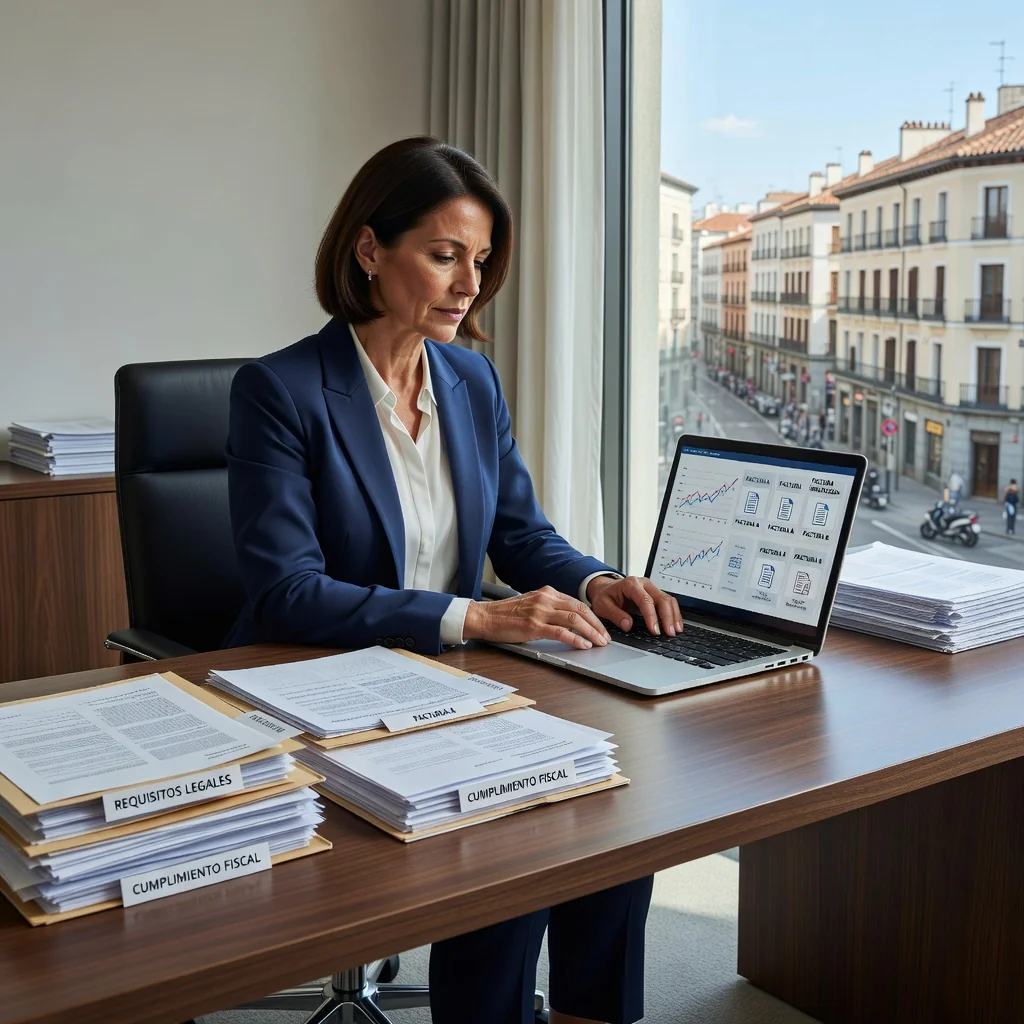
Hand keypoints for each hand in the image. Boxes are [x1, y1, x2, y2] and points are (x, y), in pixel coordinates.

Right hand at [463, 586, 610, 649]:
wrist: (484, 617)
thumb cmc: (506, 614)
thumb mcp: (531, 604)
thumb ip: (549, 608)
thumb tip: (569, 620)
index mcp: (547, 592)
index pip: (578, 603)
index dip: (593, 616)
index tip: (601, 628)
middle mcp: (546, 599)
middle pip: (581, 609)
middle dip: (597, 625)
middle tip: (605, 638)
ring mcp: (540, 611)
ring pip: (574, 619)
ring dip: (590, 632)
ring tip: (599, 643)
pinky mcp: (533, 626)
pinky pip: (560, 631)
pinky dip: (575, 639)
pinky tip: (583, 645)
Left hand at [586, 575, 682, 636]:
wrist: (604, 588)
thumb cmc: (604, 596)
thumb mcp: (602, 606)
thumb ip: (615, 615)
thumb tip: (628, 625)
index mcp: (630, 584)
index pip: (645, 600)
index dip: (652, 616)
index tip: (654, 630)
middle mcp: (644, 584)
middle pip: (662, 599)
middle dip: (667, 617)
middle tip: (669, 633)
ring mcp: (651, 588)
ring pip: (668, 600)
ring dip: (674, 616)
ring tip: (675, 631)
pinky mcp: (655, 594)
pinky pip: (668, 602)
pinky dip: (673, 613)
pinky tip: (675, 625)